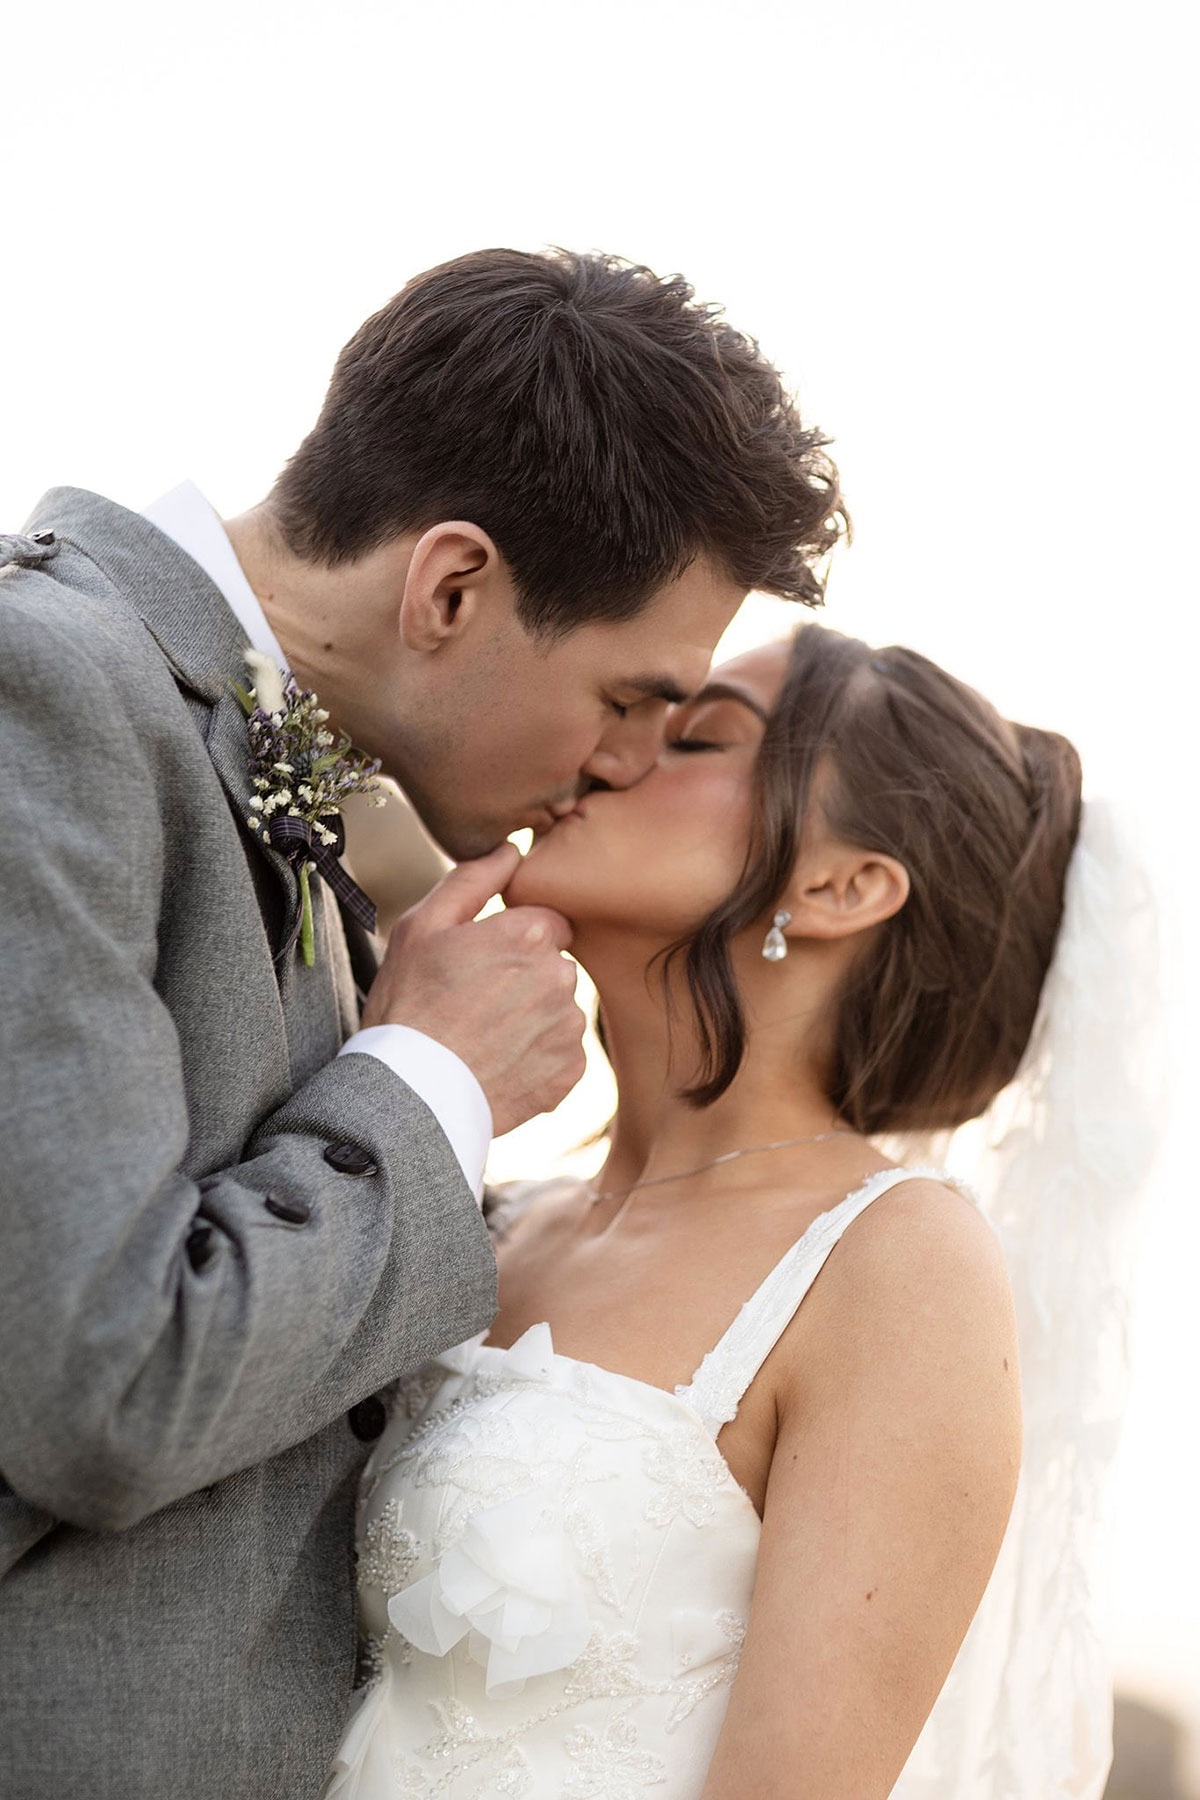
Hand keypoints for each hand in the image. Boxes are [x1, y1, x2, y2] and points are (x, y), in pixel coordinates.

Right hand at [360, 843, 586, 1136]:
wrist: (409, 1094)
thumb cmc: (408, 1003)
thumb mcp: (422, 927)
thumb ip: (473, 879)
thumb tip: (512, 849)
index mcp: (531, 934)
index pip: (548, 923)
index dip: (514, 940)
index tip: (483, 963)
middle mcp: (561, 977)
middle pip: (555, 966)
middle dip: (526, 978)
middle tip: (477, 1003)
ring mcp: (568, 1028)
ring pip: (560, 1010)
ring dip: (533, 1018)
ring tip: (484, 1037)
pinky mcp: (569, 1072)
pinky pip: (562, 1054)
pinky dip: (537, 1058)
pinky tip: (498, 1063)